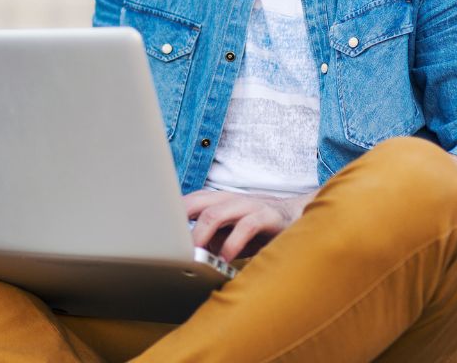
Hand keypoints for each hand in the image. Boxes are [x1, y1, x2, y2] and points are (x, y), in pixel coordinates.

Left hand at [182, 189, 316, 261]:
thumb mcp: (231, 234)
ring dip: (202, 232)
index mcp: (221, 201)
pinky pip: (246, 226)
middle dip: (180, 219)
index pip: (190, 201)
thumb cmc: (259, 229)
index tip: (155, 228)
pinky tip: (227, 257)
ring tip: (195, 253)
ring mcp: (250, 205)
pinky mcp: (268, 216)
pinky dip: (233, 243)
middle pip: (198, 201)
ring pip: (217, 211)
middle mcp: (232, 199)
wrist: (301, 218)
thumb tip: (191, 252)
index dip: (171, 212)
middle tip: (170, 242)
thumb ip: (212, 239)